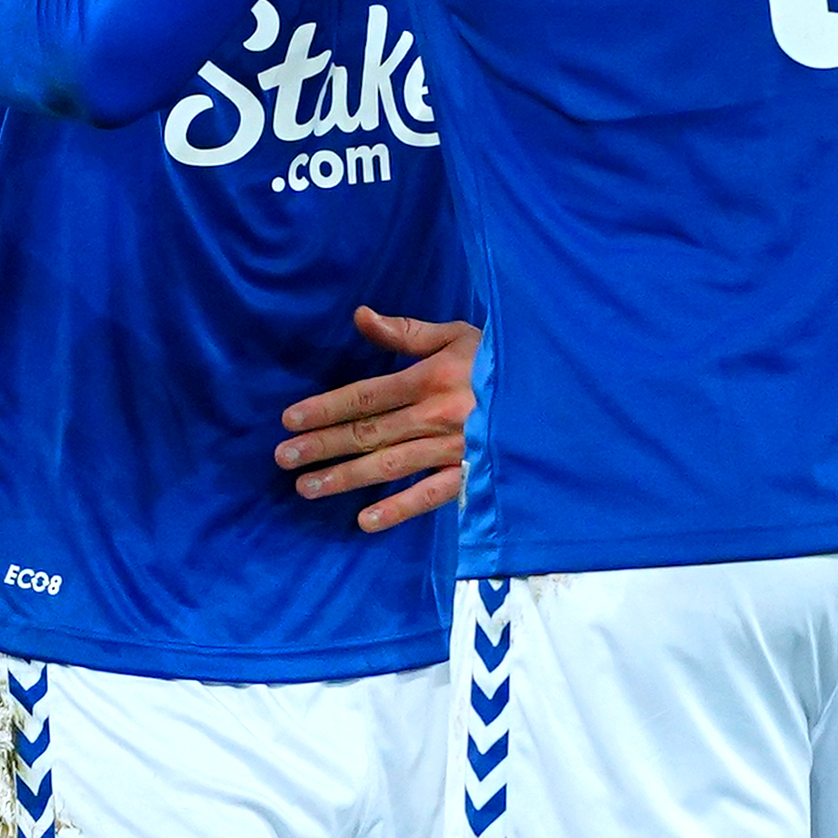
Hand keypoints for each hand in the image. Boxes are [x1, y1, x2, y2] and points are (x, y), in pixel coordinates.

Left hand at [278, 307, 479, 533]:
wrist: (554, 391)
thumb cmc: (501, 359)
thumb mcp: (457, 334)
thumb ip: (406, 332)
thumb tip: (359, 316)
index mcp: (430, 378)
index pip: (365, 396)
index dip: (325, 408)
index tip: (289, 420)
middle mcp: (435, 416)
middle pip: (368, 433)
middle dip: (322, 445)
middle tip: (283, 458)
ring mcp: (452, 449)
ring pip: (389, 465)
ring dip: (346, 478)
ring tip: (307, 488)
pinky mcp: (471, 474)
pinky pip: (431, 494)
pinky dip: (399, 509)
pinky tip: (366, 521)